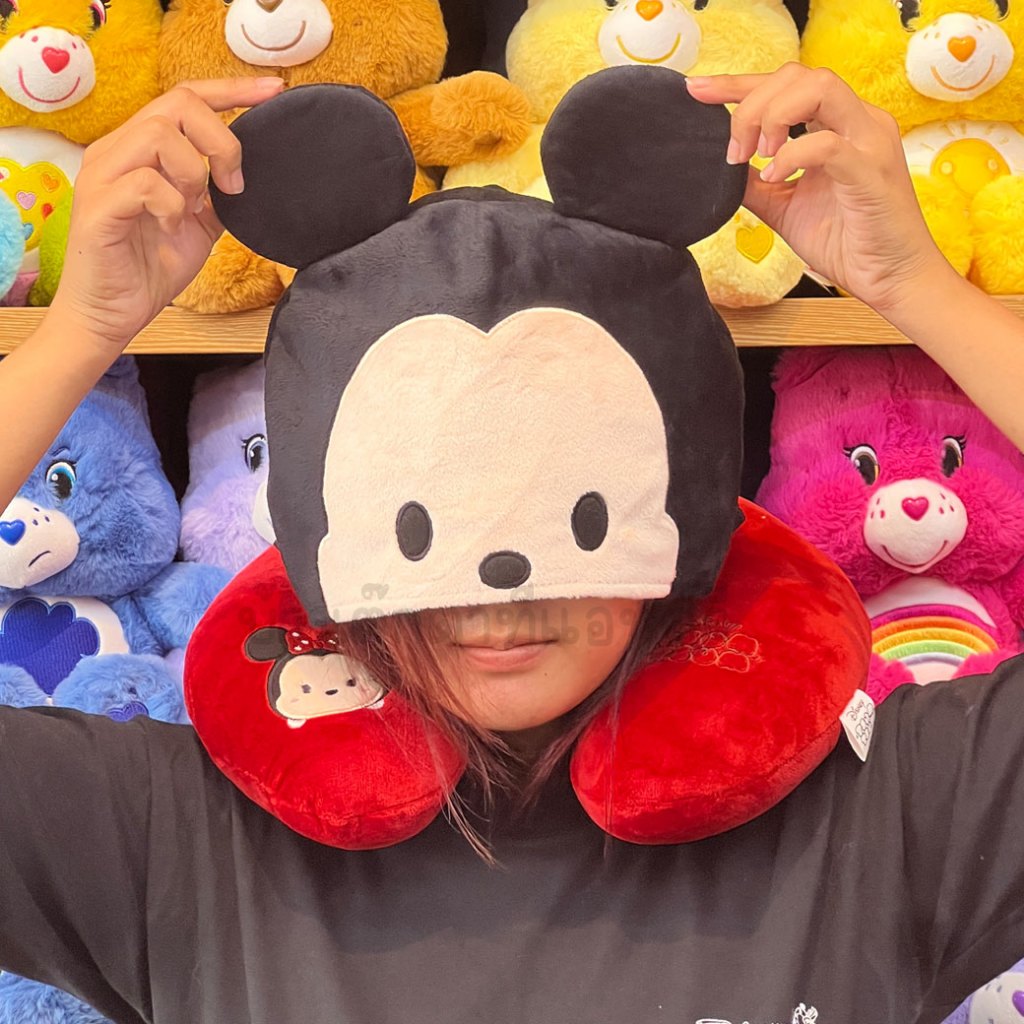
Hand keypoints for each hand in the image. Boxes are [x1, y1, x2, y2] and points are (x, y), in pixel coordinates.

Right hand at [47, 77, 283, 353]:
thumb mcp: (199, 226)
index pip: (186, 97)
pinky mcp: (99, 207)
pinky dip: (172, 205)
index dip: (232, 90)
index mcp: (141, 149)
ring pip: (158, 134)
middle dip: (222, 139)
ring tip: (192, 210)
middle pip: (178, 103)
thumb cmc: (150, 269)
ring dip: (193, 173)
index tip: (273, 93)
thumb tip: (245, 175)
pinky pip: (145, 184)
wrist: (114, 315)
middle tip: (233, 184)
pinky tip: (173, 228)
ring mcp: (104, 175)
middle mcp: (118, 151)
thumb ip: (217, 195)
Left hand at [686, 64, 956, 313]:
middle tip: (733, 150)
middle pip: (799, 75)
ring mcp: (868, 141)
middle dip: (751, 101)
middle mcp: (858, 122)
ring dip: (774, 116)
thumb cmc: (846, 243)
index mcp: (838, 125)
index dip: (738, 84)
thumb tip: (720, 168)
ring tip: (757, 156)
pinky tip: (774, 177)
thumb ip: (755, 183)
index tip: (699, 93)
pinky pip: (828, 143)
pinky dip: (792, 155)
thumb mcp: (784, 207)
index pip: (787, 84)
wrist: (891, 280)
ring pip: (820, 88)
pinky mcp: (871, 170)